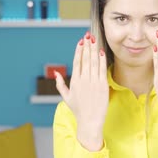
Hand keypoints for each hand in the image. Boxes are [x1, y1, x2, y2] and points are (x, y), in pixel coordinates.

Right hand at [55, 31, 108, 150]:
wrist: (90, 122)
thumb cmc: (78, 110)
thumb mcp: (66, 97)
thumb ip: (60, 84)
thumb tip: (55, 73)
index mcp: (74, 81)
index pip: (77, 62)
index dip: (79, 50)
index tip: (81, 41)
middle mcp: (83, 80)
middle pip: (85, 59)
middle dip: (87, 46)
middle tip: (88, 35)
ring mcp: (93, 82)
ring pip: (93, 62)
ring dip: (94, 49)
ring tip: (94, 40)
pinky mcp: (102, 85)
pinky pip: (102, 69)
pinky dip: (102, 60)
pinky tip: (101, 52)